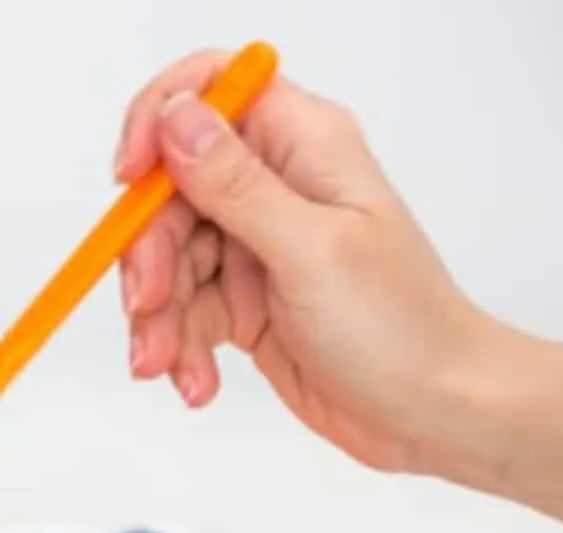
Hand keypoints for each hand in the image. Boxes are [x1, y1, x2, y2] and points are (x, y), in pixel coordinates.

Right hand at [113, 49, 491, 474]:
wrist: (433, 411)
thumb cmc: (401, 328)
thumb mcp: (310, 250)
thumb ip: (236, 185)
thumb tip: (178, 116)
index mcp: (302, 146)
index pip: (210, 91)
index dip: (158, 122)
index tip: (129, 180)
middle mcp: (275, 185)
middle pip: (169, 193)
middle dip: (148, 256)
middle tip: (149, 307)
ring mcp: (255, 244)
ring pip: (166, 259)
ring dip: (158, 318)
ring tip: (169, 365)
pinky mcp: (242, 299)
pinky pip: (181, 310)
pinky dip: (178, 348)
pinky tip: (196, 382)